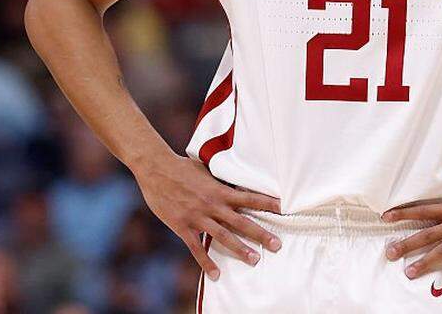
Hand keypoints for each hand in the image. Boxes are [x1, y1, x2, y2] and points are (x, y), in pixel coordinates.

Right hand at [133, 152, 282, 280]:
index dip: (268, 203)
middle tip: (277, 245)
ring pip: (223, 236)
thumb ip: (222, 180)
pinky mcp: (182, 226)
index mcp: (221, 190)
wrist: (157, 169)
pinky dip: (206, 262)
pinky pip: (196, 248)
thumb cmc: (183, 167)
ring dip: (240, 249)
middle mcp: (213, 204)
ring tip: (255, 260)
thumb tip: (239, 181)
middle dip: (261, 234)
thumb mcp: (208, 170)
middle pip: (242, 222)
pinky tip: (216, 274)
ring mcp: (198, 217)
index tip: (284, 210)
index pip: (250, 197)